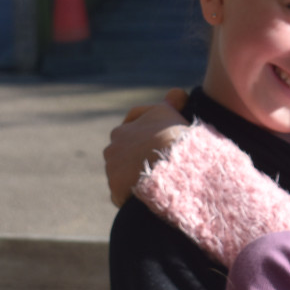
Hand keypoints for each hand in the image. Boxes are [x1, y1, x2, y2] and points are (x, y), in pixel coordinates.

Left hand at [103, 88, 188, 206]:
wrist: (170, 167)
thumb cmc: (172, 138)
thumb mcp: (172, 114)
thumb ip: (172, 102)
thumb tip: (177, 94)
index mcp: (121, 130)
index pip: (129, 133)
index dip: (145, 138)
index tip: (159, 145)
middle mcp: (112, 149)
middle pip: (124, 156)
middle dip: (137, 159)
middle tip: (159, 166)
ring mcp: (112, 172)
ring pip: (123, 175)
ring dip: (135, 178)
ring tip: (156, 183)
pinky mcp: (116, 191)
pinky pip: (123, 195)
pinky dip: (134, 196)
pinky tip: (149, 196)